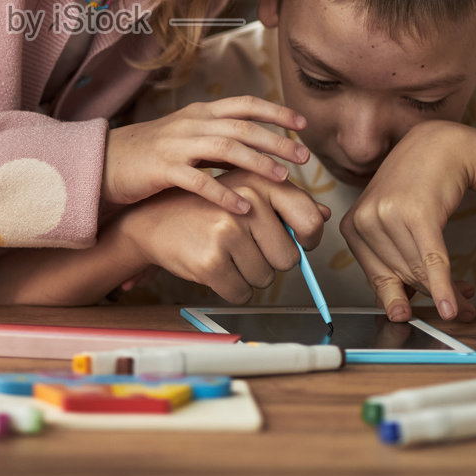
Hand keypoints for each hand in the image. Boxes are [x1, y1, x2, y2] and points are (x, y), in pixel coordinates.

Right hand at [104, 96, 310, 212]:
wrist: (103, 162)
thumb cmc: (150, 155)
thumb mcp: (186, 138)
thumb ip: (218, 141)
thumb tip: (258, 153)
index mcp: (199, 113)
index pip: (245, 104)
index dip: (276, 111)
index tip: (302, 124)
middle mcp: (191, 123)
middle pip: (242, 126)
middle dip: (277, 140)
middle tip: (304, 156)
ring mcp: (176, 144)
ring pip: (225, 147)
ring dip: (257, 162)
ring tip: (282, 179)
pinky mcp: (162, 168)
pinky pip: (199, 179)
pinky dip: (223, 193)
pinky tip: (243, 207)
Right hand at [113, 168, 328, 303]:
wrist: (153, 220)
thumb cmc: (206, 207)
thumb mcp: (245, 192)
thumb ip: (286, 202)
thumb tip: (322, 216)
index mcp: (260, 182)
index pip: (310, 221)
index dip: (308, 240)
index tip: (295, 241)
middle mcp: (247, 202)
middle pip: (289, 259)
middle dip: (271, 262)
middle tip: (245, 247)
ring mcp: (229, 231)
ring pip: (266, 279)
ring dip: (249, 275)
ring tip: (225, 253)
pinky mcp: (211, 260)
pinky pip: (242, 293)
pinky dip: (232, 289)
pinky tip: (215, 268)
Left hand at [340, 120, 475, 322]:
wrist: (438, 147)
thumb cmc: (415, 188)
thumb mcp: (392, 224)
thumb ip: (390, 262)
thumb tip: (398, 311)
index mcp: (351, 228)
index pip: (377, 279)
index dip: (402, 300)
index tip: (415, 317)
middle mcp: (364, 220)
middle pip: (400, 277)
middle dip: (430, 296)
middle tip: (458, 307)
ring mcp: (387, 215)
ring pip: (419, 271)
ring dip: (448, 290)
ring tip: (468, 295)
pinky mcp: (416, 213)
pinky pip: (432, 260)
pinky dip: (443, 286)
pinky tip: (453, 306)